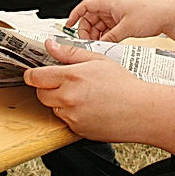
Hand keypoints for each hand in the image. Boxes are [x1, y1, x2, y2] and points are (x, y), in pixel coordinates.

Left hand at [24, 38, 150, 141]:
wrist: (142, 111)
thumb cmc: (124, 85)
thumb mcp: (97, 60)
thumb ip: (69, 53)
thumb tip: (51, 45)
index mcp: (72, 77)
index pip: (36, 77)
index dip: (32, 74)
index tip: (32, 73)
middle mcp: (69, 98)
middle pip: (41, 94)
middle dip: (47, 87)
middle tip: (64, 82)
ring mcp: (72, 116)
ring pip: (52, 108)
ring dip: (59, 102)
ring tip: (81, 95)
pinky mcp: (77, 130)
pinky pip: (64, 120)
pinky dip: (70, 114)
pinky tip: (87, 107)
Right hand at [67, 0, 173, 41]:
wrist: (168, 16)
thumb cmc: (151, 14)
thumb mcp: (126, 28)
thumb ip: (110, 37)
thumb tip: (100, 45)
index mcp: (109, 2)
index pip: (85, 6)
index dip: (75, 15)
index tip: (69, 25)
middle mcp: (112, 7)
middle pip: (91, 18)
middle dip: (87, 30)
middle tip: (87, 43)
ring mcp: (117, 14)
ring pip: (99, 25)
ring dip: (97, 35)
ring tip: (98, 45)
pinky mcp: (123, 21)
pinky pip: (108, 29)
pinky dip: (106, 37)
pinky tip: (107, 44)